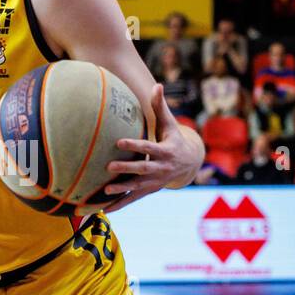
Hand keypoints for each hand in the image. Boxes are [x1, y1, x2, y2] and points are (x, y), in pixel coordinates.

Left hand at [102, 84, 203, 209]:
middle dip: (126, 169)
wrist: (189, 163)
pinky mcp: (149, 190)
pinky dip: (120, 204)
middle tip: (109, 166)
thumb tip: (157, 84)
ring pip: (137, 187)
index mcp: (165, 151)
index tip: (119, 142)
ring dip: (122, 190)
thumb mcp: (169, 123)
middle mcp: (160, 168)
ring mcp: (155, 182)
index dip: (135, 145)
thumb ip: (160, 106)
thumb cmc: (173, 138)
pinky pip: (134, 199)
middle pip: (142, 169)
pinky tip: (105, 209)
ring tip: (105, 191)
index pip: (148, 148)